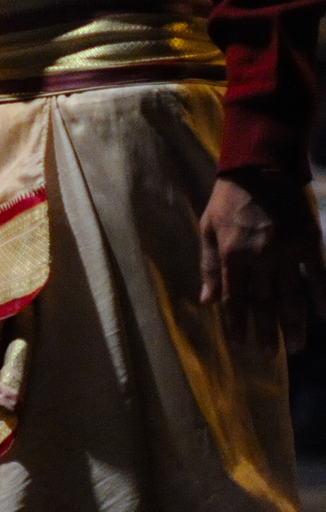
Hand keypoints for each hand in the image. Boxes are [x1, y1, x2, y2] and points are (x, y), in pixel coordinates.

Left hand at [198, 174, 325, 349]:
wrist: (260, 167)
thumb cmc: (228, 198)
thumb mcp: (208, 227)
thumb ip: (209, 265)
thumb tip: (207, 299)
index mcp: (232, 255)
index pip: (234, 299)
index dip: (236, 325)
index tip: (239, 346)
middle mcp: (260, 258)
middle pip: (264, 304)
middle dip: (265, 332)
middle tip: (268, 355)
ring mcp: (287, 251)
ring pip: (291, 296)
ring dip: (293, 324)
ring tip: (295, 347)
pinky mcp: (309, 242)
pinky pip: (318, 275)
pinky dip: (321, 296)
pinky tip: (323, 314)